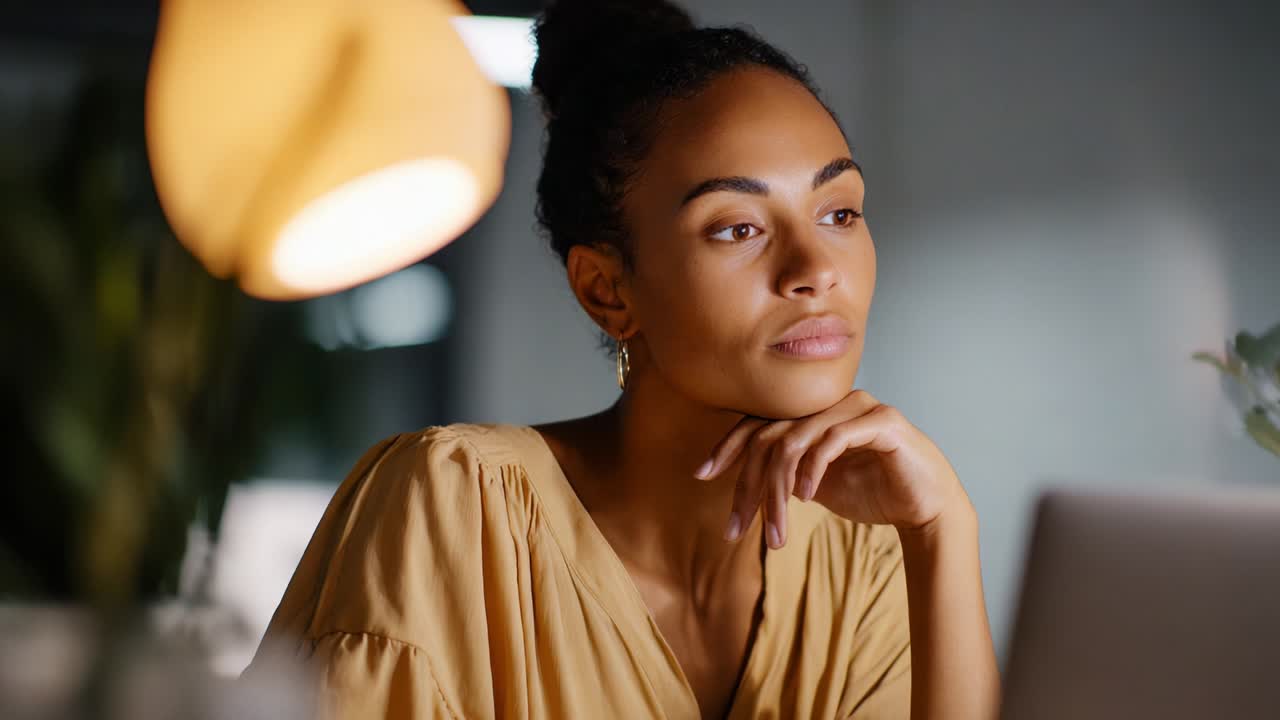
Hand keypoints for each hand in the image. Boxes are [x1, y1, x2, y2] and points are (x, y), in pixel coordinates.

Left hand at [695, 389, 970, 547]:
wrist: (926, 508)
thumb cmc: (872, 493)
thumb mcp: (816, 486)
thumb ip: (785, 474)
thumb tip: (742, 481)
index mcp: (812, 414)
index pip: (759, 423)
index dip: (727, 447)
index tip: (702, 475)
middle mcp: (830, 402)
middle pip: (770, 436)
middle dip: (748, 486)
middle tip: (736, 528)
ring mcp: (857, 407)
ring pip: (795, 441)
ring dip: (778, 492)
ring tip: (777, 531)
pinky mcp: (882, 421)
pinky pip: (832, 439)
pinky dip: (812, 469)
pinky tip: (806, 497)